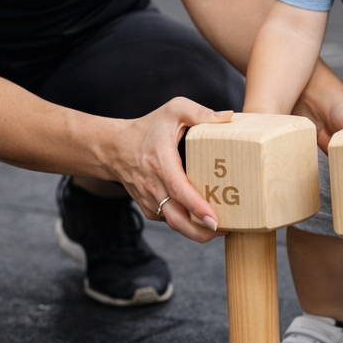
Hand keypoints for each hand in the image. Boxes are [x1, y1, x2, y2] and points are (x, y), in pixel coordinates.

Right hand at [107, 98, 233, 243]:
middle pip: (176, 218)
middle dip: (200, 231)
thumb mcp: (173, 110)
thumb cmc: (147, 128)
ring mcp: (149, 198)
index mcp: (161, 161)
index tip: (214, 218)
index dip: (197, 207)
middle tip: (224, 230)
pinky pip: (168, 220)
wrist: (115, 147)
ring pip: (173, 224)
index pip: (178, 189)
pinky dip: (185, 225)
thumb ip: (200, 113)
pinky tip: (201, 222)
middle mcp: (153, 184)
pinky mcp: (148, 206)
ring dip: (195, 231)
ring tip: (219, 229)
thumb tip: (228, 118)